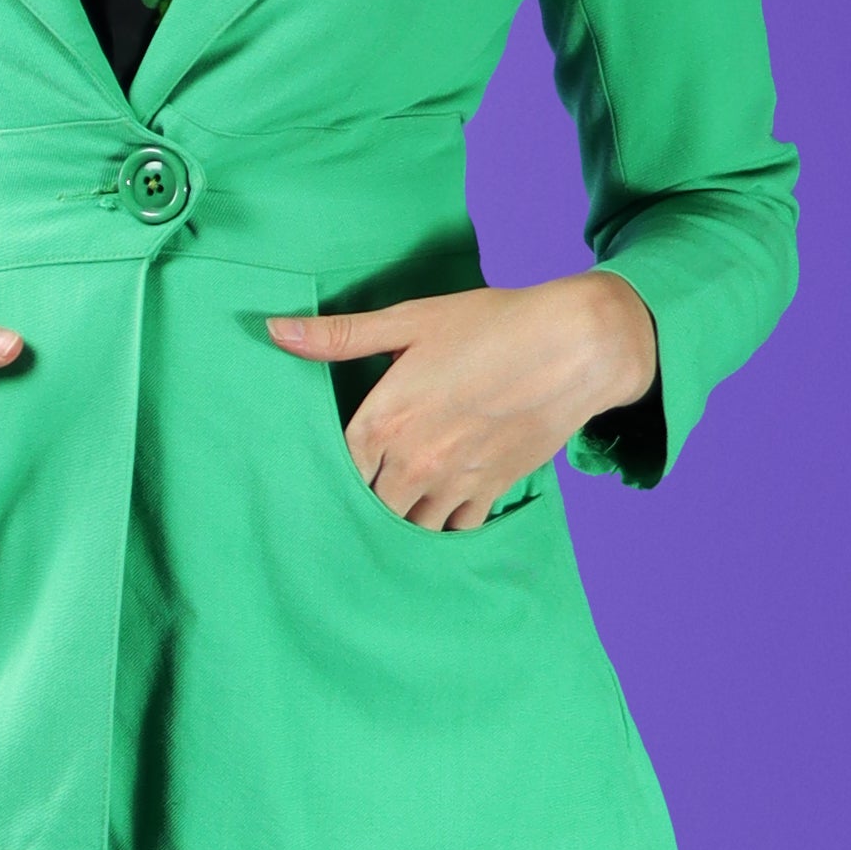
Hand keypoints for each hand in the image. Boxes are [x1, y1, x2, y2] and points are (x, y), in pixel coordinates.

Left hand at [264, 272, 656, 529]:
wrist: (575, 345)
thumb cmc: (491, 324)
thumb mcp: (411, 320)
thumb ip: (341, 335)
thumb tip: (275, 330)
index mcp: (384, 420)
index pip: (336, 471)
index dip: (330, 475)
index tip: (327, 475)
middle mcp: (414, 461)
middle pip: (369, 507)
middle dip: (365, 500)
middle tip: (364, 491)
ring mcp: (454, 481)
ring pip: (410, 525)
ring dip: (403, 515)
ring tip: (399, 501)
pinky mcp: (491, 489)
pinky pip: (455, 529)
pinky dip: (445, 523)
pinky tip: (441, 506)